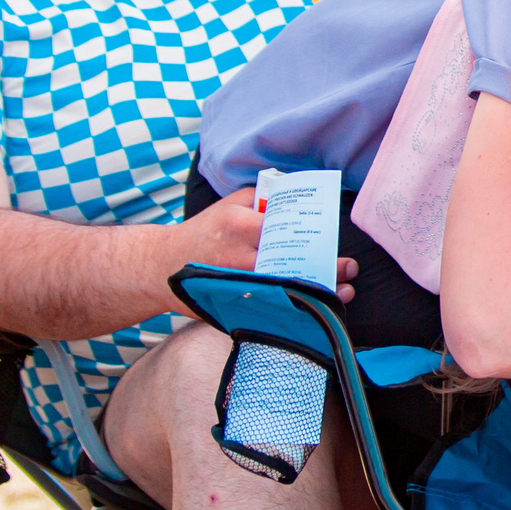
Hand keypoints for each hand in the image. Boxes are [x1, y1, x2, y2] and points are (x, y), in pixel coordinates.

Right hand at [177, 188, 356, 300]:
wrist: (160, 266)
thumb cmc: (202, 232)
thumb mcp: (230, 205)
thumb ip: (264, 201)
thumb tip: (300, 197)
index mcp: (240, 226)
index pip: (286, 230)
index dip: (315, 238)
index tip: (336, 242)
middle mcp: (239, 257)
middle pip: (292, 265)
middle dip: (325, 270)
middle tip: (350, 269)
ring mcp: (237, 285)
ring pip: (286, 291)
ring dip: (318, 295)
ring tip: (344, 293)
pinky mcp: (233, 305)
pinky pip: (271, 309)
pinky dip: (296, 311)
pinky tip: (315, 312)